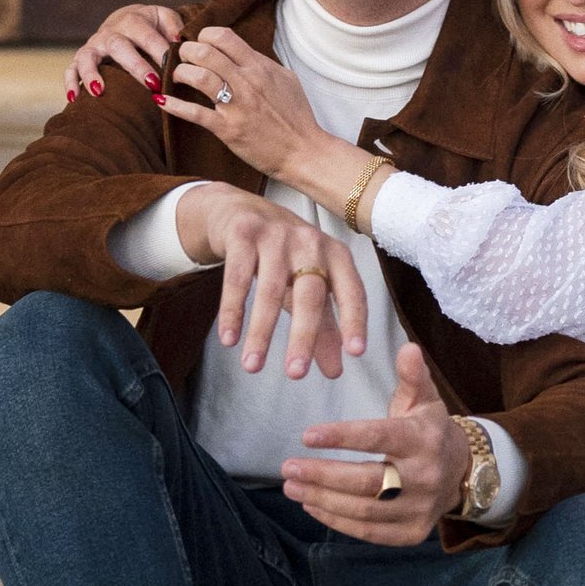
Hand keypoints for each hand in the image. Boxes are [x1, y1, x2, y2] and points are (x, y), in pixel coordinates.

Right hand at [65, 0, 181, 105]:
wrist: (125, 19)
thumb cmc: (151, 24)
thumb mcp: (165, 17)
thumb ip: (174, 27)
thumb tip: (178, 43)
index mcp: (134, 21)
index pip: (148, 36)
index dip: (160, 52)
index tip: (173, 71)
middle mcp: (111, 32)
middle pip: (119, 47)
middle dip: (135, 66)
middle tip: (152, 84)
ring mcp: (93, 46)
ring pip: (88, 57)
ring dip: (91, 74)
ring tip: (99, 92)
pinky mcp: (81, 58)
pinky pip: (70, 69)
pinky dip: (70, 83)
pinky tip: (73, 99)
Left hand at [162, 26, 348, 197]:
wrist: (304, 151)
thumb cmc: (297, 117)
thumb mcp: (285, 79)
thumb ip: (262, 64)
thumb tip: (243, 54)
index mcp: (260, 67)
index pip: (223, 36)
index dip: (204, 36)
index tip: (200, 44)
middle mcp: (247, 82)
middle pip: (205, 52)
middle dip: (186, 51)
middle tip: (182, 59)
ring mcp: (236, 106)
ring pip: (198, 76)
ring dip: (180, 73)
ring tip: (176, 76)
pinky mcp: (228, 129)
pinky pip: (195, 113)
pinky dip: (174, 105)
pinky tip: (162, 100)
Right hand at [189, 188, 369, 381]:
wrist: (241, 211)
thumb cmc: (284, 256)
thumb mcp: (309, 286)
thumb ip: (324, 327)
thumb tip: (336, 371)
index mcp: (336, 255)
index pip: (352, 291)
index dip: (355, 320)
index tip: (356, 353)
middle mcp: (310, 242)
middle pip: (309, 294)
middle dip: (303, 336)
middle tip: (295, 375)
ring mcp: (276, 235)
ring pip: (270, 290)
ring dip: (260, 332)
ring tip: (252, 367)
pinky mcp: (243, 233)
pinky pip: (236, 278)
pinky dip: (232, 310)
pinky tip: (228, 339)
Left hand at [283, 344, 468, 547]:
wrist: (462, 472)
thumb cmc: (429, 430)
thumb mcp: (424, 398)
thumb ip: (411, 375)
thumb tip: (406, 347)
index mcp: (424, 440)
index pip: (378, 438)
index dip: (341, 437)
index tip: (306, 435)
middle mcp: (424, 477)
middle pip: (366, 481)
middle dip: (322, 475)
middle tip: (287, 466)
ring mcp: (419, 509)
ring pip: (364, 511)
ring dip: (322, 499)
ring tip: (291, 485)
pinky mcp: (412, 534)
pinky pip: (369, 533)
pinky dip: (337, 521)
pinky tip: (312, 505)